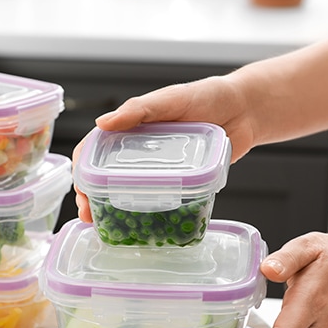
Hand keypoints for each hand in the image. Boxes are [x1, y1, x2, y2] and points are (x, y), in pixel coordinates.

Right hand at [73, 76, 253, 222]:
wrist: (246, 111)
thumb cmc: (207, 97)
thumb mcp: (170, 99)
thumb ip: (139, 110)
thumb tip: (102, 123)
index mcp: (130, 129)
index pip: (93, 150)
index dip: (82, 171)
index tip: (81, 190)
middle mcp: (139, 151)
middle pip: (104, 177)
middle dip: (91, 198)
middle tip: (90, 217)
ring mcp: (158, 169)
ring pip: (127, 193)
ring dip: (113, 211)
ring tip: (107, 228)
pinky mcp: (179, 183)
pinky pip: (158, 201)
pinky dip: (146, 216)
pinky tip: (140, 230)